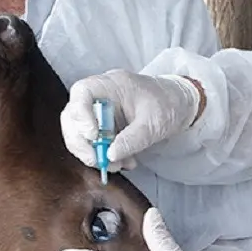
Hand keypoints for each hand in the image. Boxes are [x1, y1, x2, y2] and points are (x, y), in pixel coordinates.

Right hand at [60, 71, 200, 171]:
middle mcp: (99, 96)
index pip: (82, 92)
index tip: (93, 136)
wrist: (178, 106)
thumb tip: (110, 155)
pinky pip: (93, 144)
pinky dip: (104, 157)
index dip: (80, 115)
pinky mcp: (102, 127)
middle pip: (72, 117)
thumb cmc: (167, 104)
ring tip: (117, 166)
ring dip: (93, 154)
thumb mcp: (154, 122)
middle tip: (99, 161)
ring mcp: (98, 112)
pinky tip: (123, 163)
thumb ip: (133, 138)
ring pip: (78, 133)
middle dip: (82, 143)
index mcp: (110, 84)